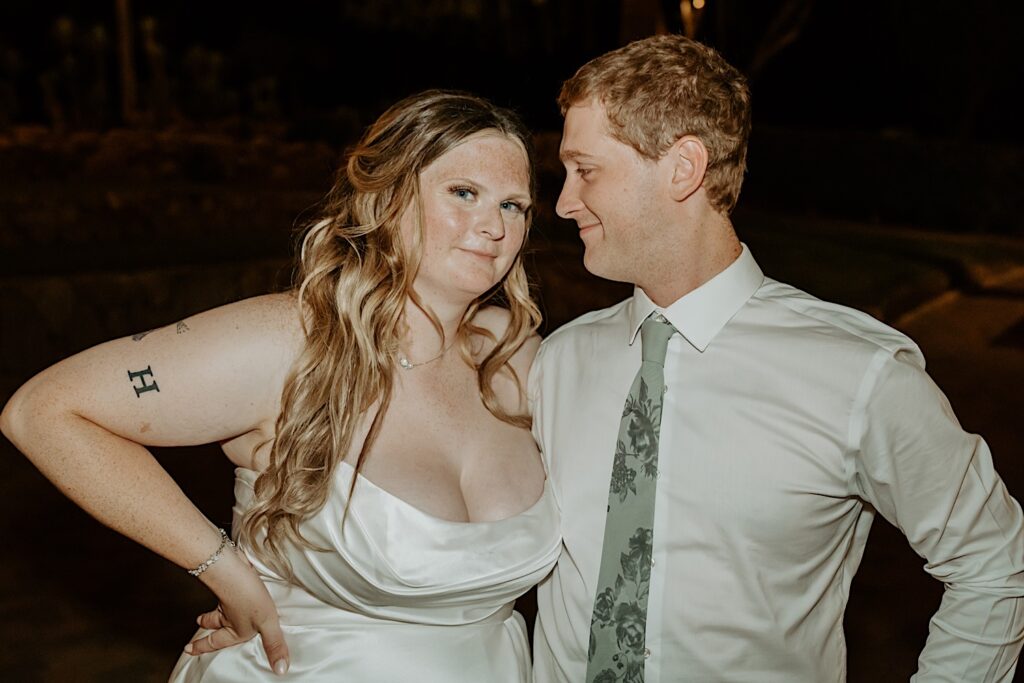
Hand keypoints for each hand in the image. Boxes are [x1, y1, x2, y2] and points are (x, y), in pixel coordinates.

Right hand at [184, 548, 289, 674]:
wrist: (234, 569)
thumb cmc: (248, 597)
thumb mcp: (266, 624)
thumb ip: (273, 644)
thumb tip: (280, 670)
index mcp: (234, 628)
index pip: (217, 641)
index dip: (203, 646)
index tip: (188, 649)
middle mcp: (228, 615)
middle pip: (214, 623)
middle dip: (206, 625)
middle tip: (198, 624)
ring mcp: (228, 598)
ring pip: (218, 607)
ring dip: (213, 611)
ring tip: (205, 613)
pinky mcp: (232, 582)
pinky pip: (226, 591)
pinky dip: (225, 592)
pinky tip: (230, 588)